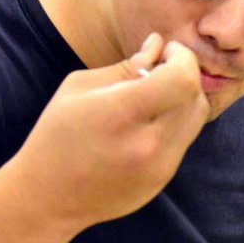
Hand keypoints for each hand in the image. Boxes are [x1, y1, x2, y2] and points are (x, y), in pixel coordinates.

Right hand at [10, 33, 210, 231]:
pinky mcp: (161, 181)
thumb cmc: (56, 135)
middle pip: (196, 96)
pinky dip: (174, 123)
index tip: (165, 53)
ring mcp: (158, 168)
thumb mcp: (79, 88)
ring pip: (196, 119)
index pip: (183, 78)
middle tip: (161, 69)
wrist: (48, 197)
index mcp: (123, 114)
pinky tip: (146, 122)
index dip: (182, 58)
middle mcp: (148, 145)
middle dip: (185, 74)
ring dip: (184, 98)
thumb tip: (157, 45)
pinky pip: (183, 141)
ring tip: (155, 95)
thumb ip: (125, 66)